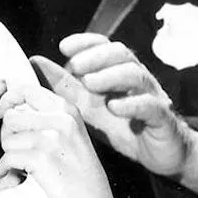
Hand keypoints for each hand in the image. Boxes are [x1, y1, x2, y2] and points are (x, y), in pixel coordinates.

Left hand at [0, 85, 113, 197]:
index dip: (8, 100)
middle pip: (11, 116)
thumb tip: (11, 105)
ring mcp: (51, 138)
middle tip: (15, 148)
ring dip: (8, 153)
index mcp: (66, 109)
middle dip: (7, 134)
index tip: (3, 113)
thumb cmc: (77, 169)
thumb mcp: (70, 131)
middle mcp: (60, 119)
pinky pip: (7, 158)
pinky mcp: (41, 159)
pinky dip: (4, 168)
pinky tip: (12, 174)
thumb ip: (46, 115)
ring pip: (7, 138)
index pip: (27, 90)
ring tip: (21, 163)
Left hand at [31, 33, 197, 194]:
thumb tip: (35, 62)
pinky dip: (132, 104)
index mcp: (118, 71)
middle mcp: (137, 78)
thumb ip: (64, 85)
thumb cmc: (122, 125)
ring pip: (136, 74)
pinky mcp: (162, 119)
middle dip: (96, 56)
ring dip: (111, 75)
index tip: (64, 47)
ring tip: (90, 83)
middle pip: (120, 54)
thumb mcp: (88, 106)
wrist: (158, 155)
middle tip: (75, 66)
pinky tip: (114, 107)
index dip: (86, 42)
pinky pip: (151, 106)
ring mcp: (152, 96)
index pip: (104, 45)